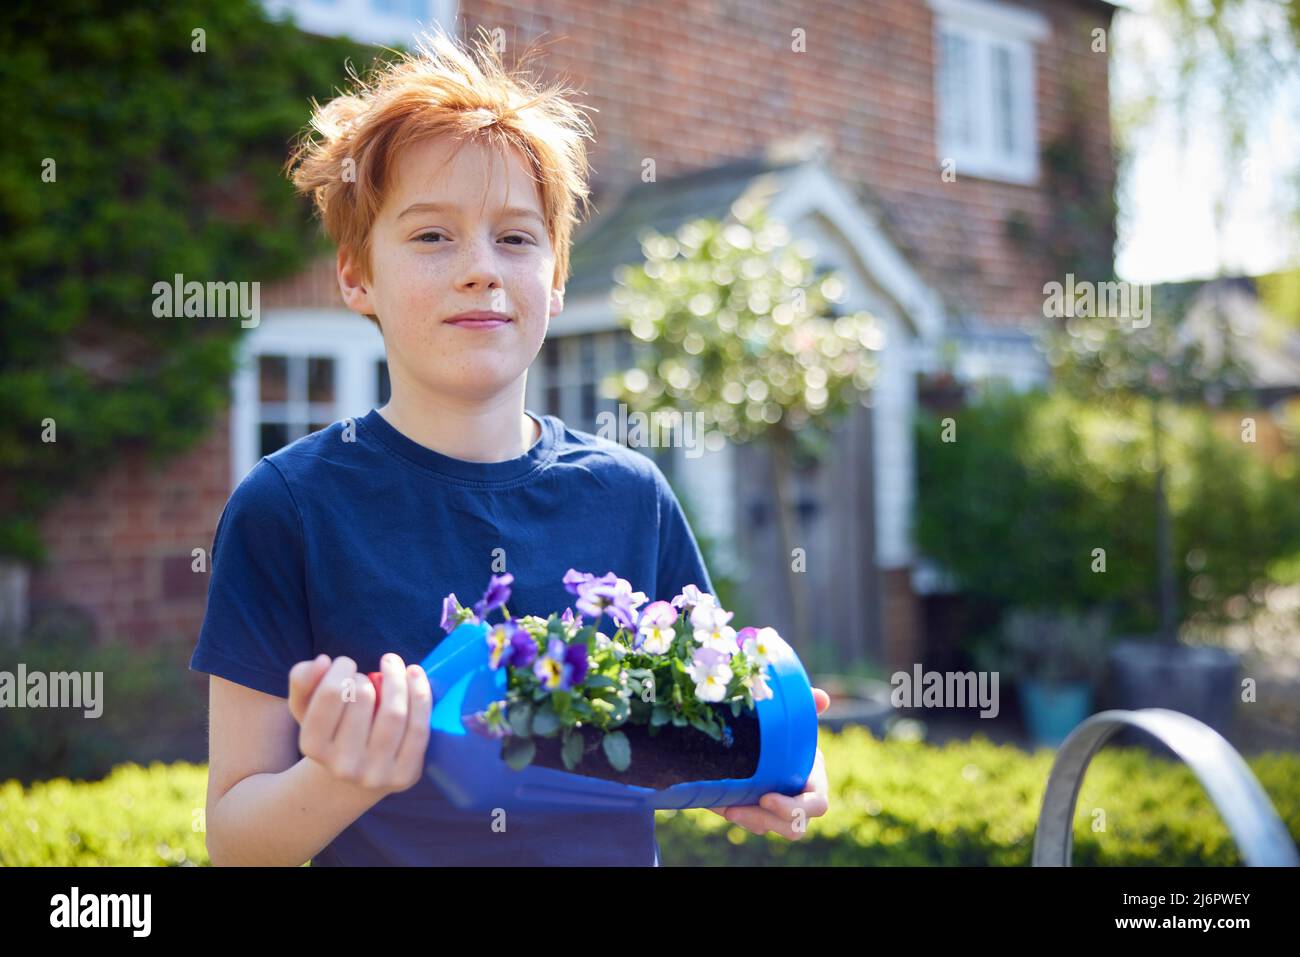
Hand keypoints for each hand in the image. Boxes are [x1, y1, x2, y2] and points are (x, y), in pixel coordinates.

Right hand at [287, 653, 432, 795]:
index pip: (332, 693)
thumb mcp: (307, 706)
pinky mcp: (405, 775)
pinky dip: (421, 694)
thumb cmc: (332, 730)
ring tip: (393, 665)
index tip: (346, 664)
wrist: (353, 778)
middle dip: (368, 676)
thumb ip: (302, 679)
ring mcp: (375, 773)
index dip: (342, 668)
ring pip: (395, 713)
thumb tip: (323, 661)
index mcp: (312, 745)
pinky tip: (414, 673)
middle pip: (364, 699)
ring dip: (397, 678)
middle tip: (367, 676)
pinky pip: (418, 728)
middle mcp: (342, 765)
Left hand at [707, 687, 830, 839]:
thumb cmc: (782, 728)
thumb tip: (822, 697)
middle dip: (767, 820)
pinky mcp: (760, 813)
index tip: (765, 797)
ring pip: (769, 828)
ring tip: (727, 807)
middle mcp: (799, 799)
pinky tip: (719, 801)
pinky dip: (736, 813)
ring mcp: (779, 811)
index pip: (816, 805)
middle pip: (794, 827)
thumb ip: (807, 707)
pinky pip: (752, 823)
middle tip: (737, 809)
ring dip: (748, 820)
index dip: (794, 807)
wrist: (753, 739)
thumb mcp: (792, 718)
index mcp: (814, 779)